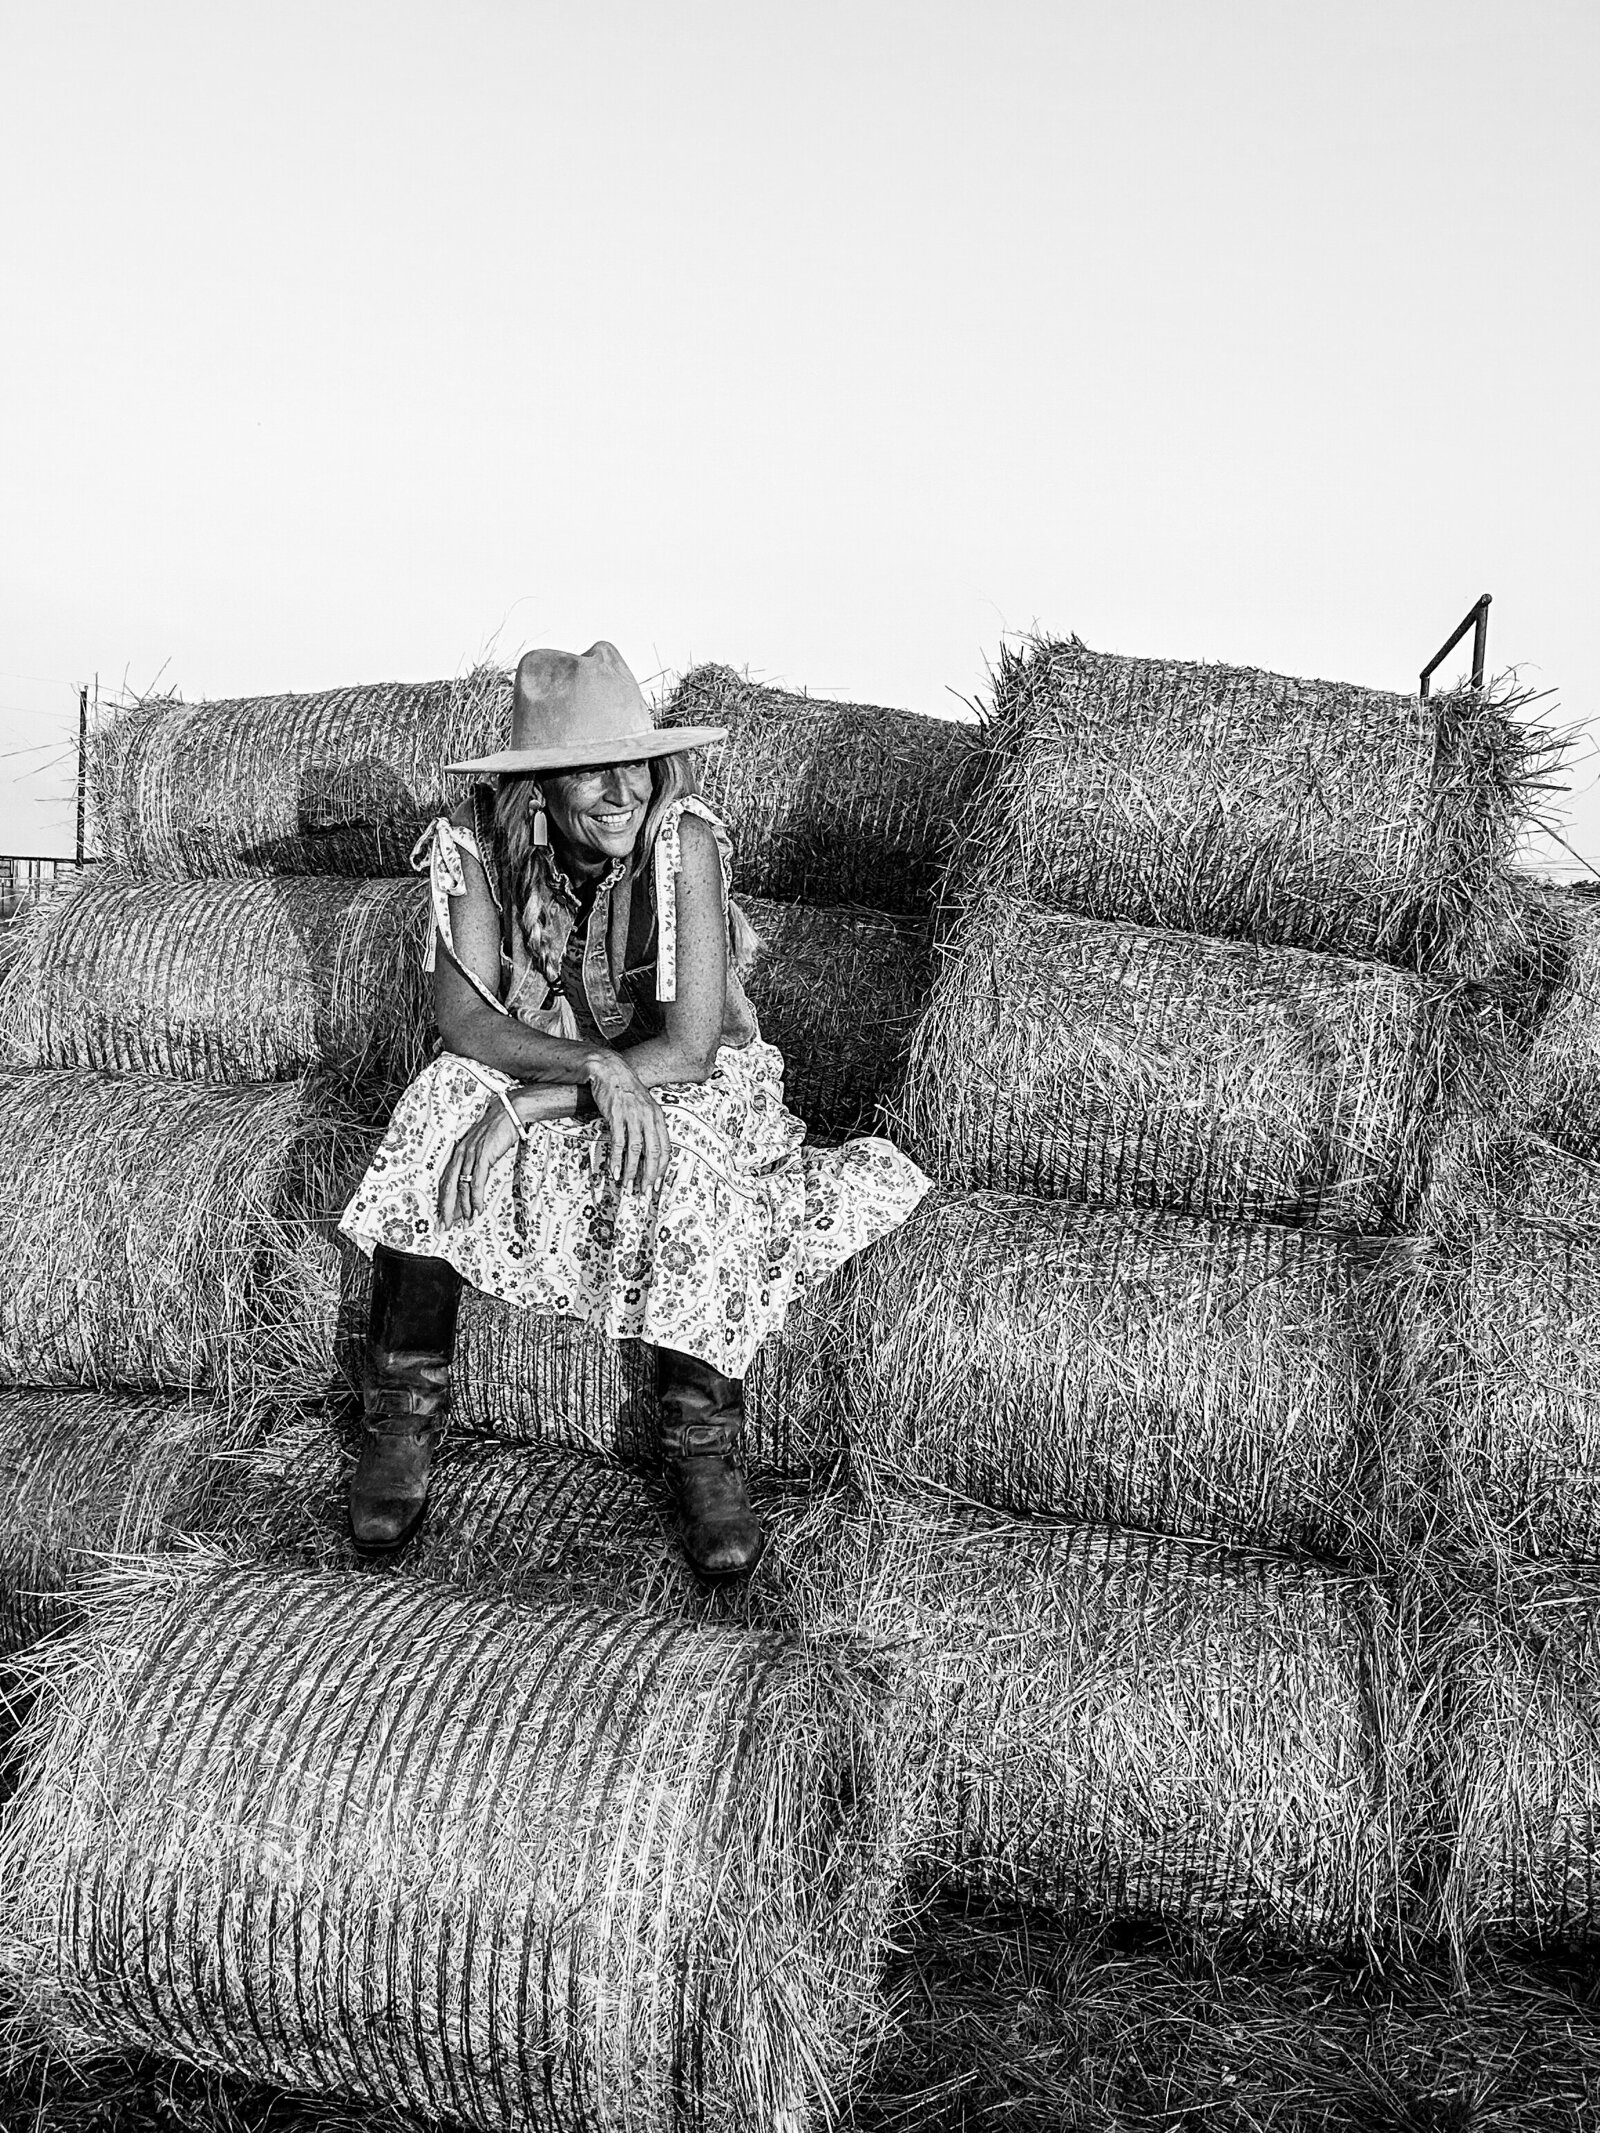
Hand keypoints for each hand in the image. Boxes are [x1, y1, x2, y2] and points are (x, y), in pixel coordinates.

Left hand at [437, 1094, 519, 1227]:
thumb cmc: (497, 1129)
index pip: (446, 1181)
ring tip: (466, 1221)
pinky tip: (477, 1208)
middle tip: (445, 1226)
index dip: (444, 1200)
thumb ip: (475, 1162)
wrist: (508, 1112)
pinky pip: (476, 1181)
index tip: (443, 1216)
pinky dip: (476, 1197)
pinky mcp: (483, 1156)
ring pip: (462, 1187)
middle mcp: (460, 1154)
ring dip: (464, 1207)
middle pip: (448, 1186)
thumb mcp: (481, 1146)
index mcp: (458, 1152)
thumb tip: (475, 1181)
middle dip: (446, 1208)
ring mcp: (470, 1155)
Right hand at [584, 1051, 669, 1194]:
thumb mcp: (644, 1106)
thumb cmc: (627, 1091)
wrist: (610, 1070)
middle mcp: (648, 1117)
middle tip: (644, 1192)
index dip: (662, 1168)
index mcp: (658, 1117)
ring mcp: (633, 1116)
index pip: (665, 1148)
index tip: (657, 1184)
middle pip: (653, 1152)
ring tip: (628, 1186)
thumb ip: (649, 1125)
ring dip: (632, 1171)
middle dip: (649, 1175)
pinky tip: (615, 1172)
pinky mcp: (617, 1115)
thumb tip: (648, 1150)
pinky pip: (619, 1142)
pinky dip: (617, 1159)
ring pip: (636, 1150)